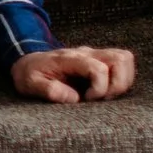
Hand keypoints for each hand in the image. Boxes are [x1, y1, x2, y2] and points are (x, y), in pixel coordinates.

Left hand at [12, 46, 135, 103]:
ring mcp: (94, 55)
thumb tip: (75, 98)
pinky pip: (122, 64)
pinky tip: (105, 91)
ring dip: (123, 81)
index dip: (100, 88)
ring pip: (125, 58)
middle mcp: (85, 53)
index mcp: (69, 58)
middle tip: (102, 99)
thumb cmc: (29, 74)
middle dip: (118, 84)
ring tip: (105, 95)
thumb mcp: (30, 84)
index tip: (87, 99)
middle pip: (120, 58)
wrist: (27, 62)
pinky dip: (122, 79)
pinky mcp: (99, 60)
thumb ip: (49, 90)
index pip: (98, 68)